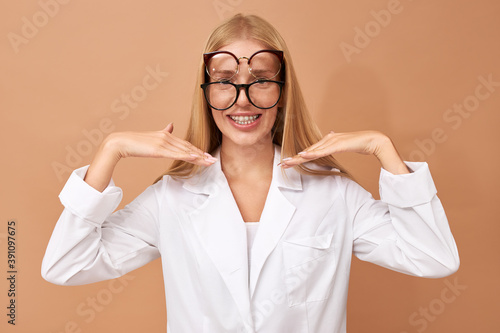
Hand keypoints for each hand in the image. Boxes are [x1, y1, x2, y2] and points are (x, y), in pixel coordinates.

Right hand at [105, 123, 215, 165]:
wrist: (121, 142)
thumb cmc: (135, 142)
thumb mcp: (152, 137)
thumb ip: (163, 132)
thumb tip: (171, 125)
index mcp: (166, 135)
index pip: (185, 144)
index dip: (197, 150)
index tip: (206, 155)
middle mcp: (167, 137)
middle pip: (188, 147)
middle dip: (202, 155)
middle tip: (213, 160)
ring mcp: (163, 143)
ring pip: (185, 151)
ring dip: (198, 157)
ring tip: (209, 162)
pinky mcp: (159, 149)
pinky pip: (176, 154)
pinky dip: (187, 156)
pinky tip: (195, 158)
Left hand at [279, 131, 409, 174]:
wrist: (374, 140)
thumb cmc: (360, 144)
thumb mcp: (343, 146)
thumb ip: (334, 145)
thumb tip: (328, 143)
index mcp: (328, 141)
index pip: (310, 151)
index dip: (298, 157)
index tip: (288, 163)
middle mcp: (327, 139)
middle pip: (308, 151)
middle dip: (294, 158)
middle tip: (281, 164)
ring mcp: (332, 141)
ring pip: (312, 151)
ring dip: (299, 157)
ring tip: (287, 162)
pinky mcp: (338, 144)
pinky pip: (322, 151)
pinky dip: (312, 154)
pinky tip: (303, 156)